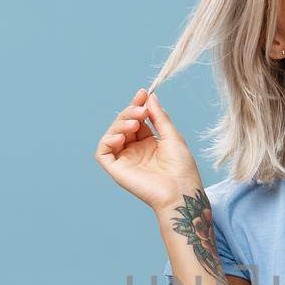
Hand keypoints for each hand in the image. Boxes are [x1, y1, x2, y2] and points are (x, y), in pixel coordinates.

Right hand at [94, 89, 202, 210]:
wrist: (181, 191)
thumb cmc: (181, 168)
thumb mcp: (172, 136)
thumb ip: (159, 117)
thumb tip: (150, 97)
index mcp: (148, 143)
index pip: (136, 120)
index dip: (137, 105)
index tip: (142, 93)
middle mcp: (134, 151)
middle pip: (122, 124)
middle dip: (130, 112)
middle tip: (142, 111)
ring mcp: (125, 160)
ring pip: (111, 135)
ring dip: (120, 123)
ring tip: (135, 123)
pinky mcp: (116, 170)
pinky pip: (103, 152)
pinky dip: (108, 141)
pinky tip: (120, 137)